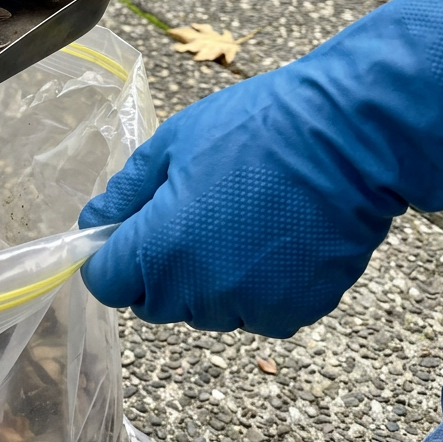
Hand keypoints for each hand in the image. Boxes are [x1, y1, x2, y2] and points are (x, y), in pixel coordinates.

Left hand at [79, 0, 442, 336]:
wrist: (348, 137)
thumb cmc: (254, 129)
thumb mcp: (171, 145)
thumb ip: (125, 193)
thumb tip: (94, 224)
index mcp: (163, 249)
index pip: (107, 284)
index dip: (109, 257)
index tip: (122, 232)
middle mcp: (203, 292)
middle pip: (153, 301)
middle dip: (155, 267)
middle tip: (184, 213)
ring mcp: (252, 307)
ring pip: (203, 309)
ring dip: (205, 279)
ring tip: (234, 221)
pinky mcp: (295, 312)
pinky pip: (252, 311)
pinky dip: (252, 286)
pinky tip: (269, 239)